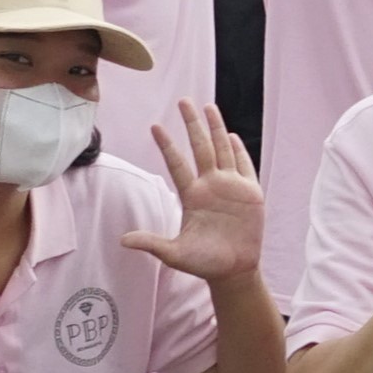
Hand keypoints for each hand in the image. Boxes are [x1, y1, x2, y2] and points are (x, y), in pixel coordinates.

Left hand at [124, 105, 268, 289]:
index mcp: (191, 196)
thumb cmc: (203, 262)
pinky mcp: (250, 194)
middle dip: (192, 124)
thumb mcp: (175, 254)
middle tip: (183, 101)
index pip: (177, 164)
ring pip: (222, 150)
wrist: (233, 271)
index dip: (166, 145)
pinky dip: (239, 151)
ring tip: (208, 107)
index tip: (155, 126)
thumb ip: (152, 243)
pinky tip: (232, 136)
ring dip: (216, 128)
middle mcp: (210, 186)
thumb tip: (122, 240)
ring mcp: (231, 187)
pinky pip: (245, 167)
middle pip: (200, 147)